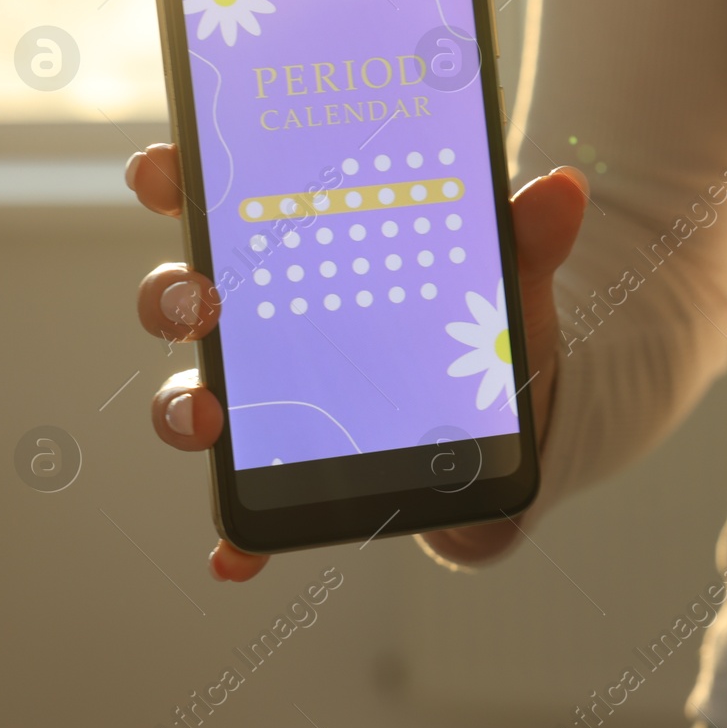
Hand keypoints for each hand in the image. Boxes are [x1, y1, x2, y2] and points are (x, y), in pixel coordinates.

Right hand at [128, 143, 587, 580]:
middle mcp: (265, 323)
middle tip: (201, 298)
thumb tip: (565, 190)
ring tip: (210, 417)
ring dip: (183, 407)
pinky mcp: (290, 471)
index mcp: (300, 255)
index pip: (221, 204)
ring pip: (195, 396)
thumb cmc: (483, 329)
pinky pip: (248, 506)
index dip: (175, 180)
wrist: (510, 421)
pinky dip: (235, 534)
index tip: (161, 169)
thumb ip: (525, 238)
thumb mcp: (506, 283)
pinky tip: (233, 558)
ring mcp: (270, 399)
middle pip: (186, 299)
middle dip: (173, 295)